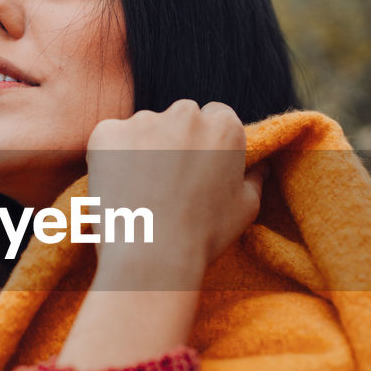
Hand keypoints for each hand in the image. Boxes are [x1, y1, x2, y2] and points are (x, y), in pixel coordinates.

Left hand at [85, 100, 264, 287]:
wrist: (151, 256)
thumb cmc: (203, 236)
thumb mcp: (244, 209)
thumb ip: (254, 179)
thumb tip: (262, 167)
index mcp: (224, 127)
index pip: (216, 116)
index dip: (206, 141)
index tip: (197, 165)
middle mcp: (185, 115)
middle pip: (181, 116)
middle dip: (177, 138)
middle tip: (168, 179)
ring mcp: (143, 121)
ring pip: (145, 126)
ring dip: (143, 146)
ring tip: (141, 189)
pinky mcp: (108, 133)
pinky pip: (110, 137)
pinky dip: (111, 155)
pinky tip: (118, 185)